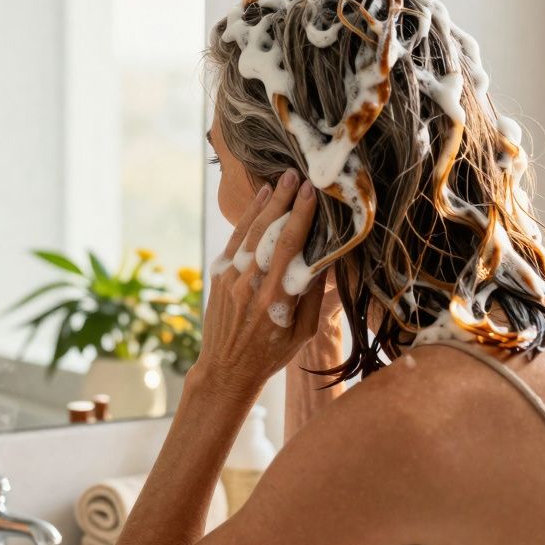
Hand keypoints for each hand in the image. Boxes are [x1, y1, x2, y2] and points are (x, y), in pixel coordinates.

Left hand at [191, 169, 326, 404]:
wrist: (226, 369)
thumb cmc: (271, 354)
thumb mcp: (303, 332)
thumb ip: (313, 295)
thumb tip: (326, 257)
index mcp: (277, 299)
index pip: (290, 248)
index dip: (302, 217)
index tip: (313, 192)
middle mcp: (251, 285)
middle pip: (269, 233)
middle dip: (284, 201)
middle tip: (297, 175)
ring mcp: (231, 279)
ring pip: (249, 232)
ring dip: (265, 203)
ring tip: (280, 179)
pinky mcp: (218, 276)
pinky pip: (234, 240)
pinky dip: (246, 218)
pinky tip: (259, 199)